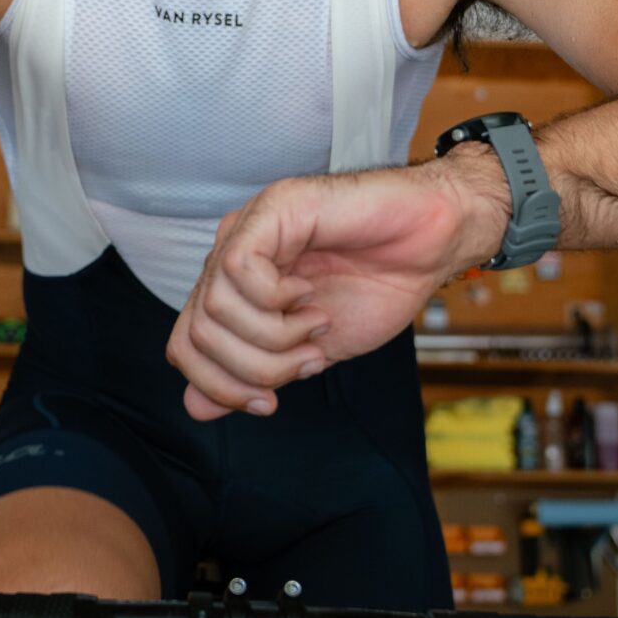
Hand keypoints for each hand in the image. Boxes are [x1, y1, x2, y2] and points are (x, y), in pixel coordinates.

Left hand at [167, 156, 510, 420]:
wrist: (432, 245)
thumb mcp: (308, 351)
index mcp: (236, 290)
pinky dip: (276, 301)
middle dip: (253, 369)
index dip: (219, 387)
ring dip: (273, 336)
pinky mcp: (273, 209)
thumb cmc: (379, 286)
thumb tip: (195, 408)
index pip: (186, 346)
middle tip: (307, 358)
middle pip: (196, 334)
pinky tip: (309, 294)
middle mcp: (231, 258)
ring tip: (316, 323)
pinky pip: (239, 270)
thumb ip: (254, 374)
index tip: (270, 402)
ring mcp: (249, 230)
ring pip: (214, 307)